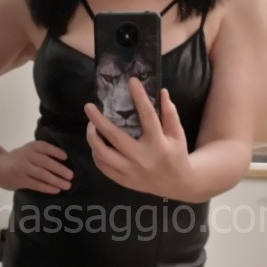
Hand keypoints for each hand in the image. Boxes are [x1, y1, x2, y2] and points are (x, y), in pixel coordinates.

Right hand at [0, 140, 72, 193]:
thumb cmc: (18, 159)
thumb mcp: (28, 151)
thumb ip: (42, 154)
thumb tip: (64, 164)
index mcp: (31, 147)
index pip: (45, 147)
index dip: (56, 152)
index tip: (66, 157)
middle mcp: (27, 156)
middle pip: (45, 162)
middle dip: (60, 169)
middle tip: (71, 176)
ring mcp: (23, 168)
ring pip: (42, 174)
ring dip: (56, 180)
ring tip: (67, 185)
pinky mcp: (20, 180)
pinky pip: (36, 184)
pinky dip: (47, 187)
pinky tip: (56, 190)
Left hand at [84, 80, 191, 198]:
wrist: (177, 184)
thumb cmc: (177, 155)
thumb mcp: (177, 134)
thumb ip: (170, 113)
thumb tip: (161, 91)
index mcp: (158, 144)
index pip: (147, 116)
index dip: (139, 97)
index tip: (131, 81)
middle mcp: (142, 158)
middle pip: (115, 137)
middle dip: (98, 121)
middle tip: (88, 107)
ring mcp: (131, 171)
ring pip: (103, 154)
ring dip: (93, 138)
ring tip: (91, 126)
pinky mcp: (124, 181)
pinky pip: (103, 167)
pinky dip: (96, 154)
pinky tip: (96, 144)